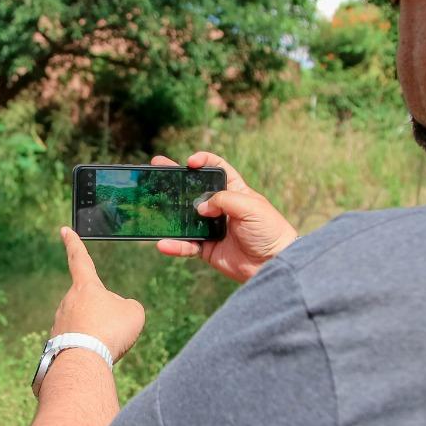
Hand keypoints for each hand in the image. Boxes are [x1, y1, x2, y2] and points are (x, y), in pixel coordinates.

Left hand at [52, 227, 145, 360]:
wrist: (84, 361)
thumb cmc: (110, 331)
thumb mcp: (133, 312)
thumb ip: (127, 307)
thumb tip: (115, 315)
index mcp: (85, 286)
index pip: (79, 259)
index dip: (74, 244)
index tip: (64, 230)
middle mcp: (67, 301)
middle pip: (92, 305)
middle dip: (106, 317)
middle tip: (115, 332)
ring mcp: (59, 322)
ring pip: (87, 325)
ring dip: (98, 335)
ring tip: (103, 346)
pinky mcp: (55, 343)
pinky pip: (79, 343)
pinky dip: (89, 349)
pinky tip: (93, 358)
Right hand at [152, 151, 297, 283]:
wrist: (274, 264)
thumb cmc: (269, 231)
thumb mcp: (250, 207)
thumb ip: (223, 201)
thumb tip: (200, 207)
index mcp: (235, 191)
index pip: (217, 168)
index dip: (203, 161)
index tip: (190, 162)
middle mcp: (221, 207)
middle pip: (194, 189)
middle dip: (175, 179)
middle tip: (156, 167)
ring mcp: (212, 228)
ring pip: (185, 218)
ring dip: (169, 213)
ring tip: (151, 207)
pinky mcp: (208, 249)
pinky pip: (187, 245)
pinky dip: (175, 245)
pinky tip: (163, 244)